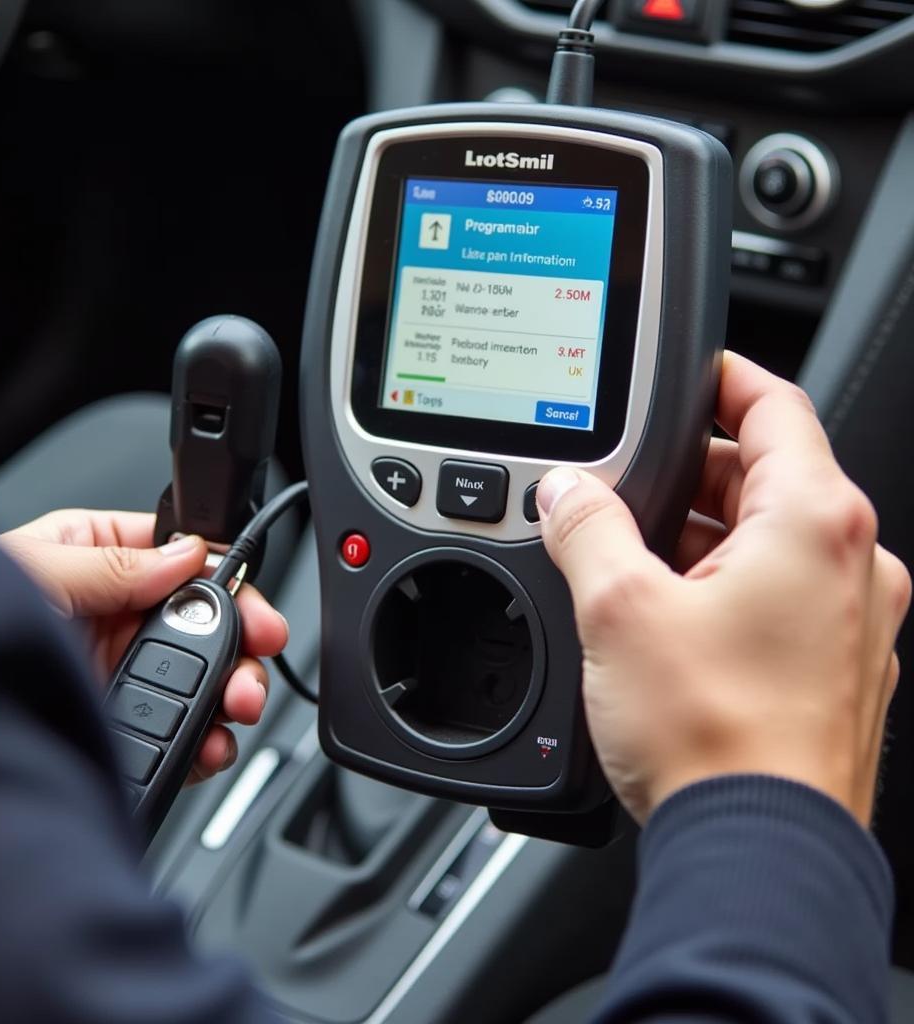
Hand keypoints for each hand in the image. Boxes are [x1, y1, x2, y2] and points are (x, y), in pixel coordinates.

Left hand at [0, 510, 287, 782]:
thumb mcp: (34, 575)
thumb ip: (113, 564)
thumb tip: (188, 554)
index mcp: (95, 558)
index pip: (182, 559)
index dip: (227, 579)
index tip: (255, 606)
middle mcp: (115, 615)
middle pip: (205, 623)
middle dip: (240, 643)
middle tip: (252, 664)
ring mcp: (119, 672)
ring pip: (203, 679)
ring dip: (232, 693)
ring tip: (235, 707)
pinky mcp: (120, 724)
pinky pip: (181, 730)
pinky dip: (207, 740)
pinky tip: (211, 743)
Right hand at [537, 352, 910, 825]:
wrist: (759, 854)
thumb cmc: (716, 740)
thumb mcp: (619, 609)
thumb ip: (586, 528)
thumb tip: (566, 493)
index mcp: (815, 524)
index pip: (774, 406)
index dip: (721, 380)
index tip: (687, 375)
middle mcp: (854, 566)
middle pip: (770, 476)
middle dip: (694, 475)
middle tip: (628, 490)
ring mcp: (854, 623)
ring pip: (773, 542)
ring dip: (706, 539)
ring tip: (636, 568)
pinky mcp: (838, 672)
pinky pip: (783, 599)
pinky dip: (730, 590)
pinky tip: (673, 623)